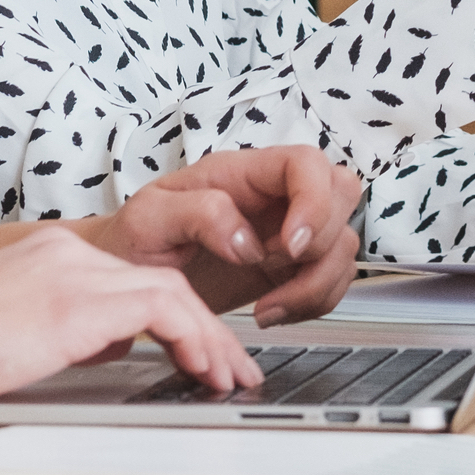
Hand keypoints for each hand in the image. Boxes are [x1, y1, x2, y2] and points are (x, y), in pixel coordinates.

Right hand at [0, 225, 264, 402]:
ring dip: (211, 339)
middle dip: (208, 331)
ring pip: (174, 293)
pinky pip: (164, 308)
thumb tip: (108, 346)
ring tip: (229, 377)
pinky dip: (194, 339)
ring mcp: (74, 270)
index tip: (201, 355)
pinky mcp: (75, 299)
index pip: (135, 282)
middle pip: (164, 284)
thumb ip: (61, 328)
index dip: (180, 321)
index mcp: (51, 255)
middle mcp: (69, 252)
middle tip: (233, 369)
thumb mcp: (11, 332)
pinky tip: (204, 370)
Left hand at [90, 146, 364, 326]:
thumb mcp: (149, 218)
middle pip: (342, 194)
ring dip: (317, 282)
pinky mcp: (290, 267)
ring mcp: (286, 230)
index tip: (291, 245)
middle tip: (276, 268)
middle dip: (321, 243)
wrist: (130, 278)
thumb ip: (198, 215)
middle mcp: (273, 196)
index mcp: (242, 172)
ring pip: (344, 242)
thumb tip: (246, 239)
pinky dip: (313, 302)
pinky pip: (333, 278)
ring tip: (269, 306)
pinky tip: (273, 311)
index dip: (315, 201)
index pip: (306, 163)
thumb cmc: (134, 239)